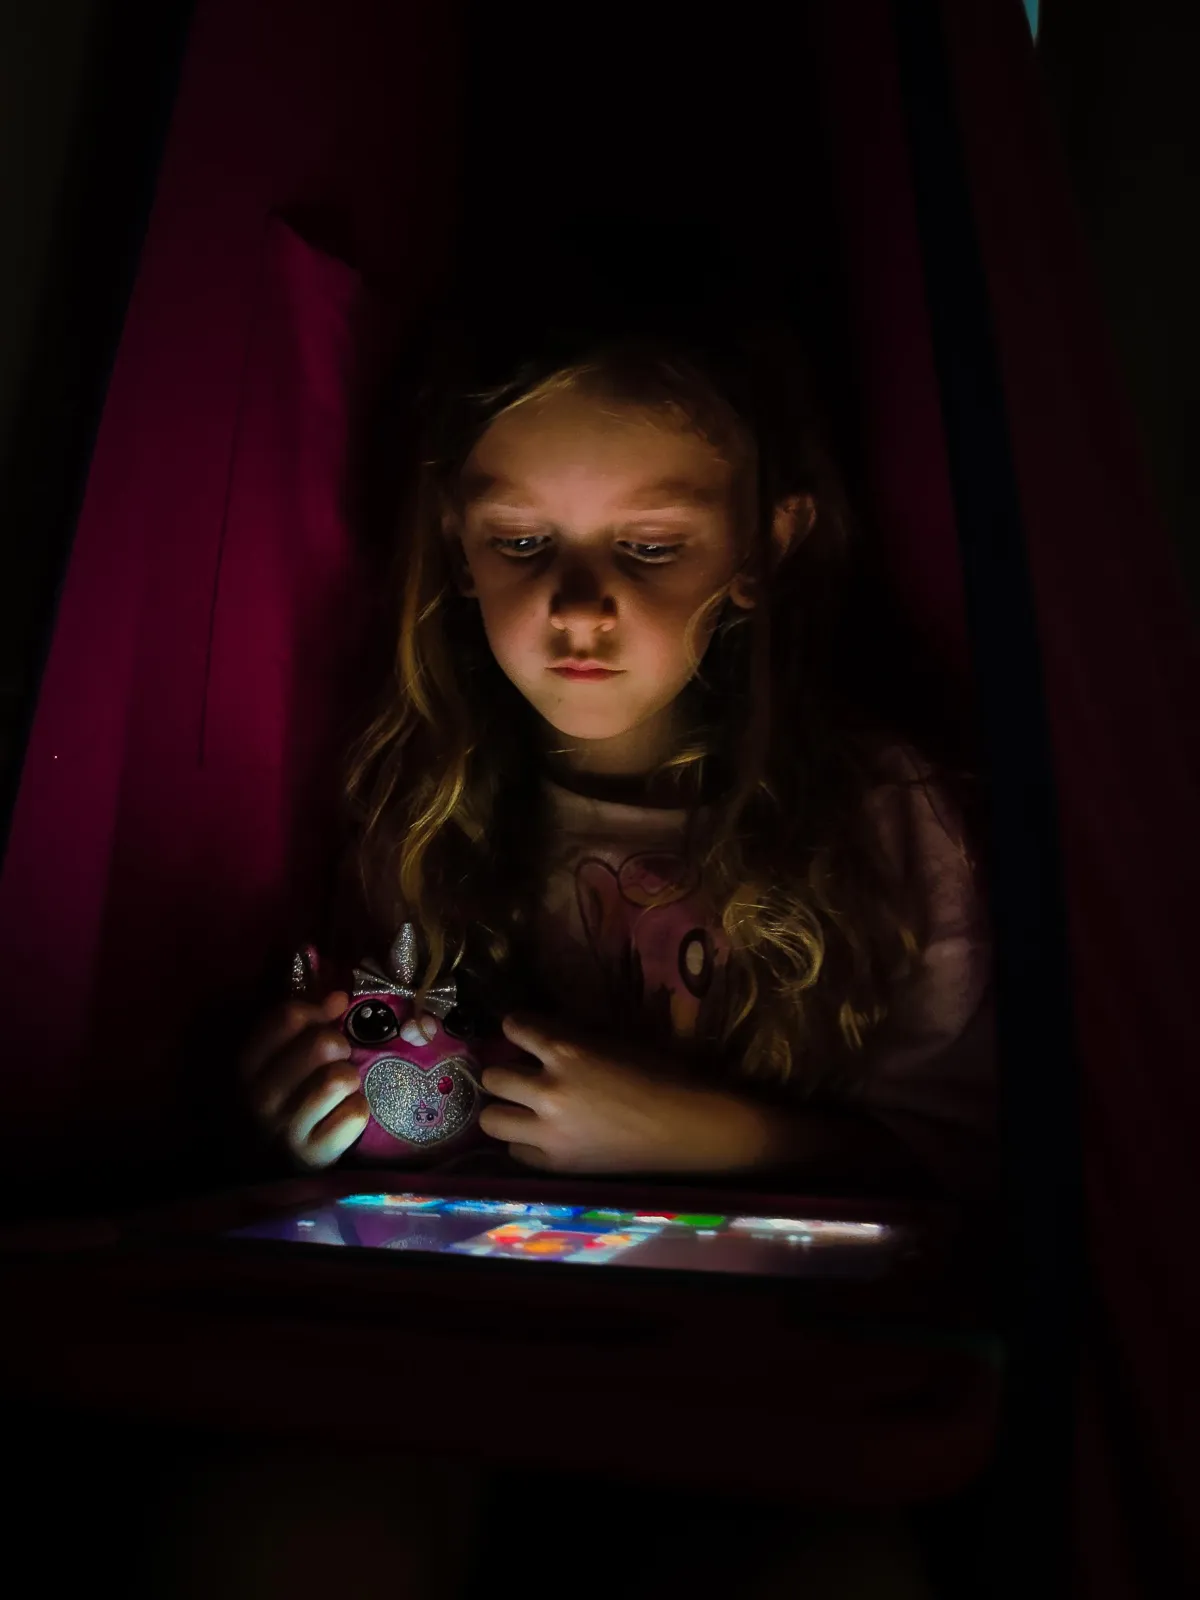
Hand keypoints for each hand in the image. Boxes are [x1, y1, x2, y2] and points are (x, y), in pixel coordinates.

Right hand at [239, 991, 367, 1170]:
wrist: (271, 1167)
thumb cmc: (282, 1101)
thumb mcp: (279, 1059)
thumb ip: (306, 1022)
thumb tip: (339, 997)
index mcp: (247, 1065)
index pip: (288, 1015)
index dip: (315, 1015)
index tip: (318, 1029)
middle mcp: (260, 1096)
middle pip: (323, 1043)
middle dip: (339, 1048)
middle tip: (333, 1063)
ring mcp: (285, 1128)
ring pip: (341, 1077)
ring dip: (350, 1079)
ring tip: (339, 1090)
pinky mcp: (313, 1154)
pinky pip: (356, 1113)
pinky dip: (357, 1111)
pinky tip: (342, 1116)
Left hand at [477, 1013, 773, 1173]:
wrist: (687, 1127)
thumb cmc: (661, 1075)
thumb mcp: (612, 1043)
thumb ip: (571, 1040)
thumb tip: (536, 1038)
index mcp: (567, 1051)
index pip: (514, 1027)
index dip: (516, 1027)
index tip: (522, 1032)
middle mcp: (549, 1090)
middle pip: (492, 1077)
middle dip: (506, 1072)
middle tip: (522, 1075)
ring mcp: (549, 1132)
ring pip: (490, 1119)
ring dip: (505, 1109)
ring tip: (522, 1109)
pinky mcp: (557, 1164)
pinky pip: (516, 1151)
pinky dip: (526, 1141)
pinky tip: (544, 1136)